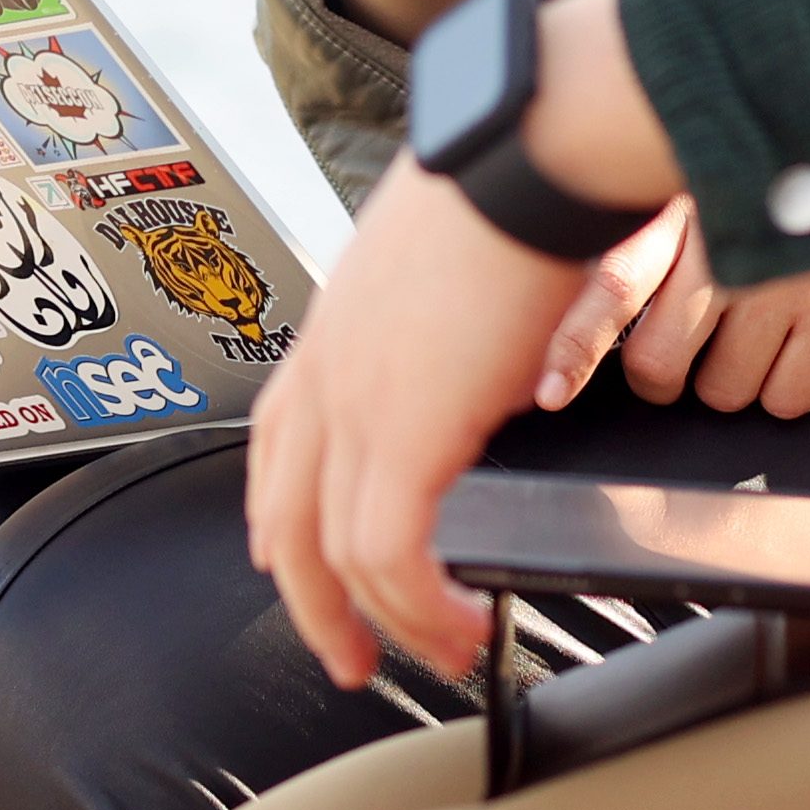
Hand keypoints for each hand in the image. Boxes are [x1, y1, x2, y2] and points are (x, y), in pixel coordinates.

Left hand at [250, 0, 688, 687]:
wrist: (530, 152)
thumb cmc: (520, 181)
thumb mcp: (460, 257)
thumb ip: (450, 317)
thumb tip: (494, 353)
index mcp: (338, 323)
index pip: (279, 439)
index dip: (284, 514)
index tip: (302, 563)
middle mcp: (328, 365)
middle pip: (288, 513)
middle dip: (315, 600)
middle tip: (350, 657)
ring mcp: (355, 400)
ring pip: (336, 550)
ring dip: (385, 619)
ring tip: (435, 650)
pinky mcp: (400, 433)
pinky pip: (388, 556)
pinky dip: (421, 608)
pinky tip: (462, 624)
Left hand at [543, 189, 809, 416]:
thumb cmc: (754, 176)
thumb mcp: (685, 184)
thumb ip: (642, 237)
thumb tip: (592, 323)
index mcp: (676, 207)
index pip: (615, 284)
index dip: (576, 346)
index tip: (550, 391)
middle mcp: (728, 244)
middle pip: (659, 362)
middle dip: (660, 374)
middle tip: (681, 349)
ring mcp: (787, 279)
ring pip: (722, 391)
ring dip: (725, 378)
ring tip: (750, 327)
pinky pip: (785, 400)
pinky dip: (780, 388)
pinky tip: (792, 340)